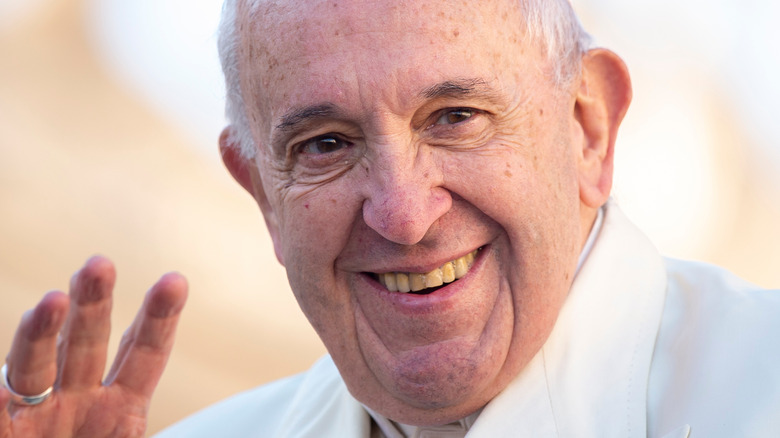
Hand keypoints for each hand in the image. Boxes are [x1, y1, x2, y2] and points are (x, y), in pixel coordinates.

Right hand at [0, 256, 187, 437]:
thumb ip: (141, 431)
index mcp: (121, 410)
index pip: (143, 354)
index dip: (158, 319)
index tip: (175, 281)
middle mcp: (77, 401)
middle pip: (88, 344)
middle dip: (94, 305)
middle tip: (100, 264)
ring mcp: (34, 413)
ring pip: (35, 363)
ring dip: (41, 331)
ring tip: (51, 303)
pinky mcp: (3, 425)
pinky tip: (12, 354)